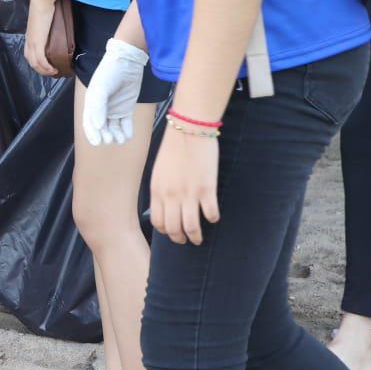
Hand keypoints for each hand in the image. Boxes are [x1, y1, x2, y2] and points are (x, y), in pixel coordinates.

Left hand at [23, 0, 56, 76]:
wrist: (41, 1)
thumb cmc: (43, 6)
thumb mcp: (43, 20)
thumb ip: (46, 26)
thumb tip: (54, 29)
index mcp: (29, 36)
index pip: (29, 54)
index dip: (36, 63)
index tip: (45, 66)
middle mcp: (29, 41)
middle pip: (31, 61)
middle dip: (40, 70)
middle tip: (50, 72)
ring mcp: (32, 42)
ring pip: (35, 63)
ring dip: (44, 70)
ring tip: (53, 72)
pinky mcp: (38, 41)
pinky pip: (40, 60)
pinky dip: (46, 67)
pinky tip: (52, 69)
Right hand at [82, 38, 148, 145]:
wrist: (128, 61)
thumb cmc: (110, 72)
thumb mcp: (101, 88)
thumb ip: (98, 107)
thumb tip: (97, 126)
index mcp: (91, 103)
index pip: (89, 122)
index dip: (92, 134)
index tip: (97, 142)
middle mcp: (102, 108)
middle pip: (101, 127)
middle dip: (105, 135)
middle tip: (110, 139)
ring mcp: (114, 108)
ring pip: (114, 127)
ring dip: (116, 135)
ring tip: (120, 139)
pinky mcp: (126, 107)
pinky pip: (126, 123)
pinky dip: (127, 131)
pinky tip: (128, 136)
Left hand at [151, 126, 220, 244]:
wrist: (189, 129)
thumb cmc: (174, 147)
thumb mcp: (159, 170)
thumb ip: (161, 188)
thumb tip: (165, 203)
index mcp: (157, 191)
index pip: (158, 222)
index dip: (165, 231)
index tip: (172, 232)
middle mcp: (171, 196)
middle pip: (173, 229)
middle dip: (180, 239)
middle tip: (186, 240)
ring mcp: (189, 194)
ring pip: (191, 227)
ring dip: (196, 237)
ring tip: (199, 238)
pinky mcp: (207, 189)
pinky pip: (211, 214)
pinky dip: (213, 219)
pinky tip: (213, 217)